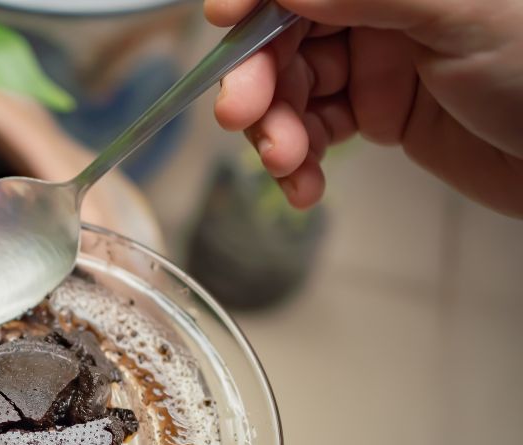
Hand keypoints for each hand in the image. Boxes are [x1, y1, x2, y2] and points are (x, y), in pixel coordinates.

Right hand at [208, 0, 522, 215]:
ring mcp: (377, 57)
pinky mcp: (378, 111)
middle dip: (257, 77)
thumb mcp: (459, 12)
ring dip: (274, 129)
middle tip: (243, 116)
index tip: (226, 23)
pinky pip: (314, 130)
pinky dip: (299, 161)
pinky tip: (304, 185)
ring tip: (286, 163)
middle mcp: (380, 5)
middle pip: (285, 32)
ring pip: (291, 87)